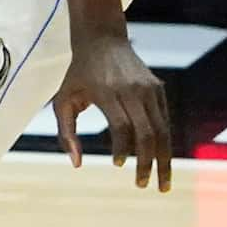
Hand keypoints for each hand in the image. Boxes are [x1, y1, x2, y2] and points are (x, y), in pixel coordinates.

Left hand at [52, 29, 171, 190]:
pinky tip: (161, 162)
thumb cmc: (78, 75)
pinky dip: (163, 143)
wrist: (103, 41)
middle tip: (143, 186)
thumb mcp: (62, 100)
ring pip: (162, 130)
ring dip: (164, 159)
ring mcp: (150, 89)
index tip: (118, 165)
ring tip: (162, 184)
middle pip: (148, 133)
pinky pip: (164, 121)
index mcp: (108, 92)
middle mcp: (133, 90)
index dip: (123, 148)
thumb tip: (76, 164)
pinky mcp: (159, 90)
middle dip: (147, 163)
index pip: (122, 126)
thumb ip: (65, 133)